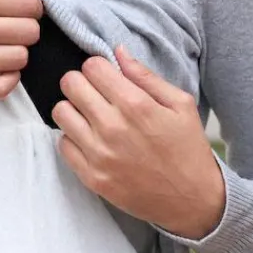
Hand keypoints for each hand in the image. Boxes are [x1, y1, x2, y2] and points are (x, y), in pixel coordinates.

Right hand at [0, 0, 42, 99]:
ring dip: (18, 56)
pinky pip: (2, 87)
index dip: (33, 8)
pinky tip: (1, 71)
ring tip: (4, 51)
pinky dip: (9, 80)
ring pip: (19, 59)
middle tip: (14, 33)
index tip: (24, 13)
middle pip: (28, 31)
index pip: (26, 3)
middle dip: (28, 32)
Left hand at [52, 46, 225, 239]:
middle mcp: (112, 127)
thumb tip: (118, 51)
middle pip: (70, 84)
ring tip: (90, 116)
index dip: (98, 67)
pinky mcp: (91, 177)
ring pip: (60, 112)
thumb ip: (146, 76)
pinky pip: (62, 144)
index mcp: (136, 105)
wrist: (192, 200)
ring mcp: (99, 154)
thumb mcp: (181, 104)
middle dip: (81, 82)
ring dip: (73, 109)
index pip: (91, 67)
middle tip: (95, 93)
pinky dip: (73, 137)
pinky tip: (91, 139)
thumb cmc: (188, 149)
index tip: (105, 76)